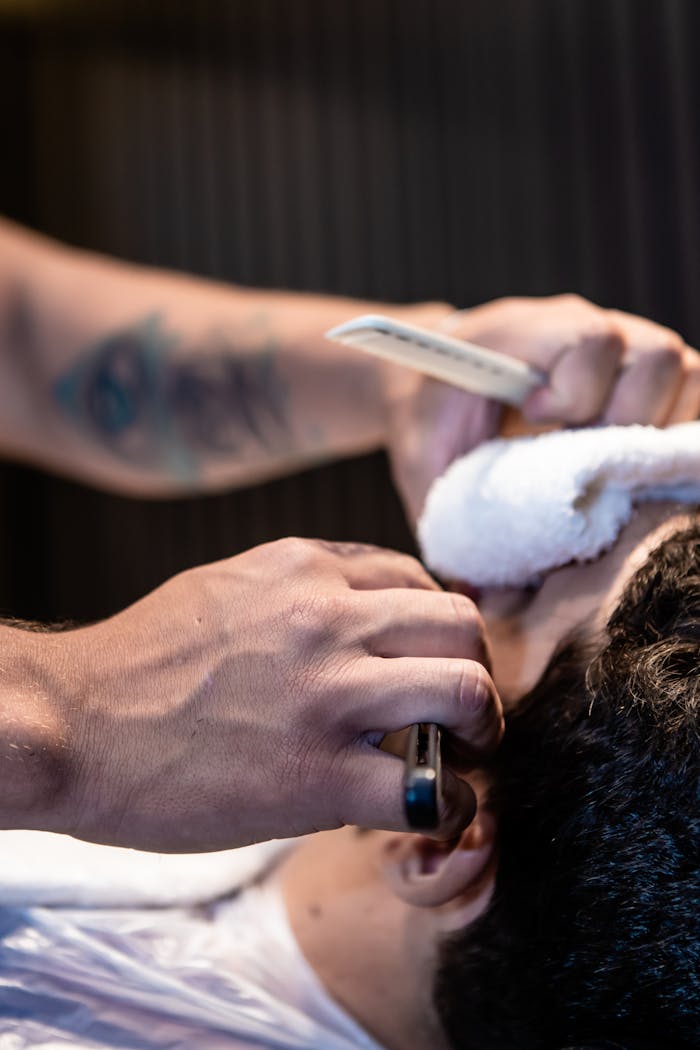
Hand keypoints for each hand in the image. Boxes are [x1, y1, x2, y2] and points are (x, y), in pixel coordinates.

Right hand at [53, 538, 500, 850]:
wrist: (72, 722)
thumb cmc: (140, 662)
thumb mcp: (226, 588)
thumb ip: (300, 590)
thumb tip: (358, 609)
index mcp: (305, 569)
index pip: (418, 580)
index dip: (436, 628)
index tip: (427, 664)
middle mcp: (328, 618)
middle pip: (461, 625)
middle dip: (476, 668)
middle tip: (463, 710)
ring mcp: (328, 694)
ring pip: (466, 689)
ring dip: (481, 727)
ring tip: (462, 755)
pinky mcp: (315, 775)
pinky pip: (425, 787)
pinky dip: (445, 804)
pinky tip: (424, 810)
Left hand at [385, 294, 699, 522]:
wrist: (432, 376)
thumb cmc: (431, 418)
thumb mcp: (425, 462)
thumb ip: (450, 517)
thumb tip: (477, 598)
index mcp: (530, 332)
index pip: (593, 338)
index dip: (579, 386)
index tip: (537, 419)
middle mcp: (587, 330)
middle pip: (659, 356)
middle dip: (629, 416)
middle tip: (584, 457)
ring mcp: (623, 346)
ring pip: (687, 372)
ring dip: (659, 427)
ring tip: (611, 463)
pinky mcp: (642, 373)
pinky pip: (692, 392)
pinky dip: (675, 431)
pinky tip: (636, 464)